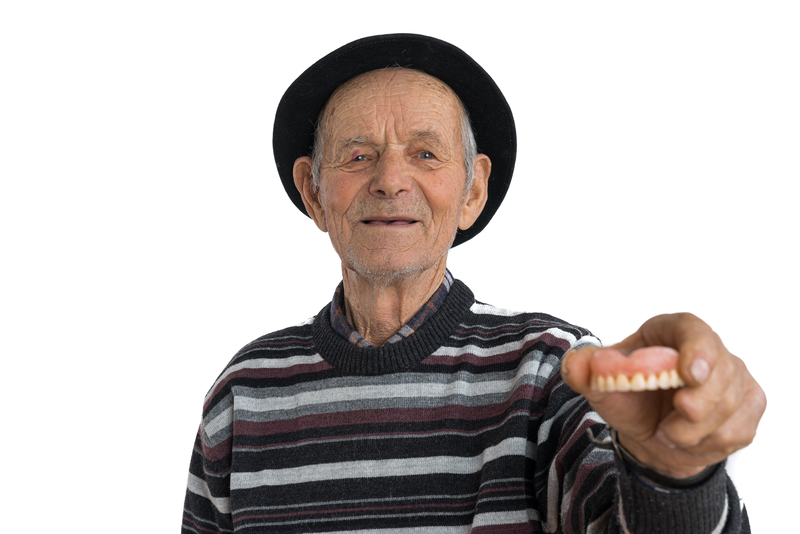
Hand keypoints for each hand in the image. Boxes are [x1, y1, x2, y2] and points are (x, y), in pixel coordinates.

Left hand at [562, 313, 765, 478]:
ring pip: (730, 405)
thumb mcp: (600, 386)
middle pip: (720, 370)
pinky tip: (689, 438)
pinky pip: (738, 428)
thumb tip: (576, 364)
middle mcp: (708, 348)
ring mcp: (734, 375)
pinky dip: (709, 443)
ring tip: (667, 431)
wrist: (651, 435)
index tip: (690, 373)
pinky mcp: (749, 404)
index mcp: (670, 332)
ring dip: (694, 431)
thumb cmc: (630, 398)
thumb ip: (585, 372)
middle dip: (698, 405)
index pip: (692, 329)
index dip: (697, 349)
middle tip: (670, 426)